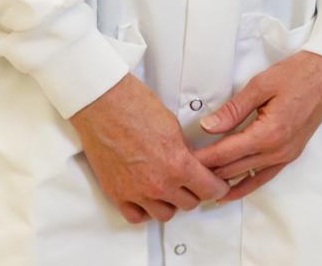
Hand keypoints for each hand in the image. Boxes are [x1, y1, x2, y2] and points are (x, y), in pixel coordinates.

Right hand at [71, 73, 228, 224]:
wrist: (103, 104)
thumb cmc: (136, 106)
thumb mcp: (174, 126)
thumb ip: (185, 151)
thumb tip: (192, 164)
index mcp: (178, 165)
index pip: (209, 190)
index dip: (218, 187)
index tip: (218, 185)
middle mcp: (158, 184)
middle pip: (189, 204)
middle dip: (195, 192)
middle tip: (193, 182)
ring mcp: (136, 192)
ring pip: (165, 214)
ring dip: (170, 203)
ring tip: (169, 189)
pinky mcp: (116, 194)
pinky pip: (136, 217)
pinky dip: (145, 211)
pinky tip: (148, 199)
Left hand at [194, 51, 321, 201]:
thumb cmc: (298, 74)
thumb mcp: (260, 85)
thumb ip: (233, 110)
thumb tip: (208, 126)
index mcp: (268, 133)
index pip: (225, 153)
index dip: (201, 158)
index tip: (182, 159)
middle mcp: (277, 151)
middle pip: (233, 169)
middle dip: (207, 171)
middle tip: (184, 170)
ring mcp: (285, 155)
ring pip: (246, 176)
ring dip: (223, 181)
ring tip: (201, 185)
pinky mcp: (290, 155)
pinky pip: (264, 177)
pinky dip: (245, 185)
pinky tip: (231, 191)